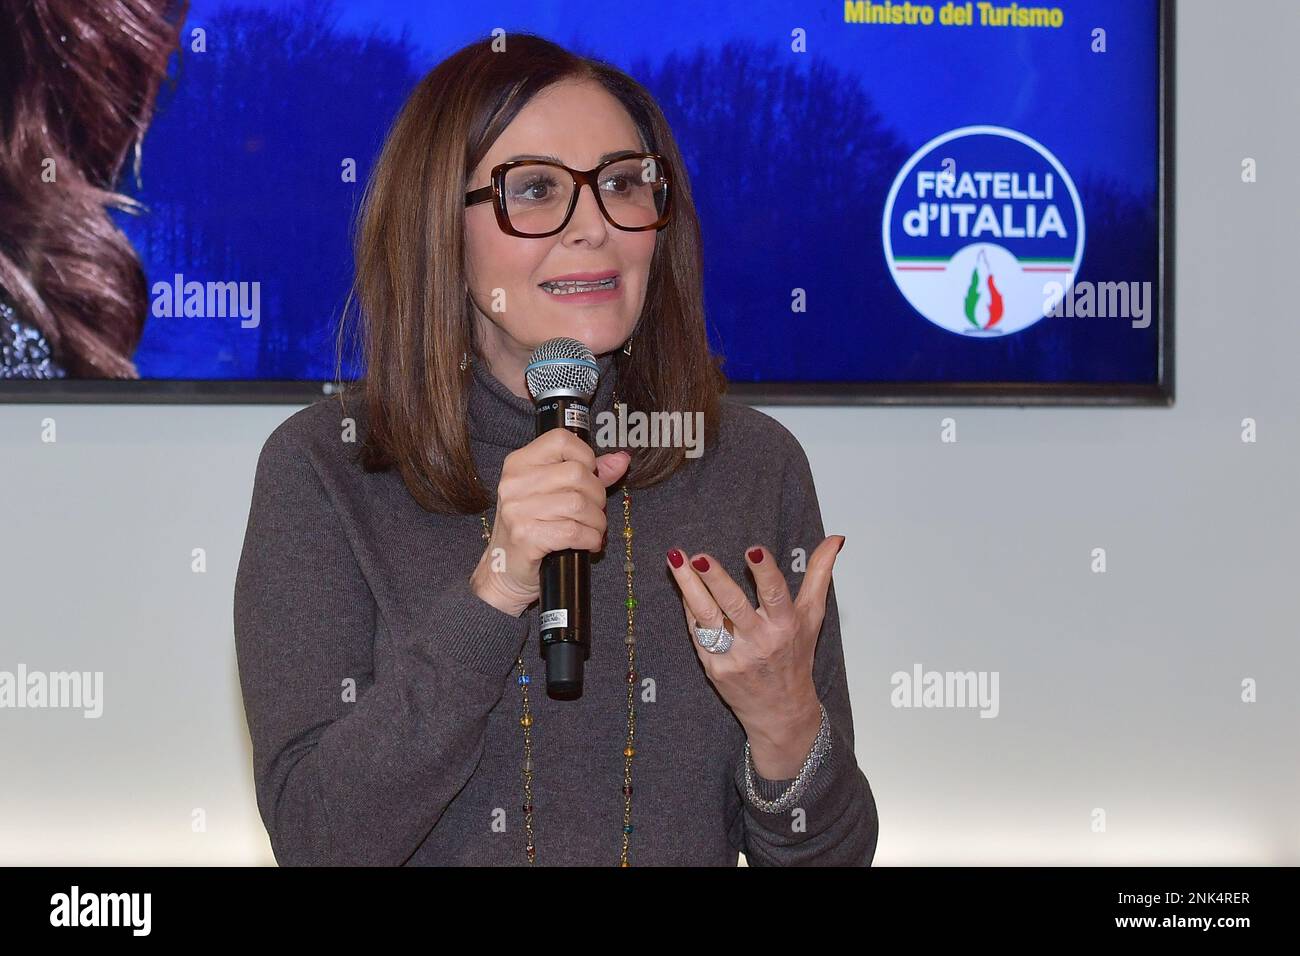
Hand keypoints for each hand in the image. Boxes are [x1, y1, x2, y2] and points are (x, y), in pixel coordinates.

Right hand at [471, 430, 629, 615]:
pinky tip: (588, 544)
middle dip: (597, 496)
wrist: (504, 571)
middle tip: (594, 511)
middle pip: (577, 474)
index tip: (590, 476)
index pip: (561, 439)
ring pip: (579, 504)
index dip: (586, 456)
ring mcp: (517, 510)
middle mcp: (514, 483)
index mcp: (519, 463)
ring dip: (596, 521)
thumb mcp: (554, 494)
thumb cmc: (532, 528)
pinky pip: (573, 531)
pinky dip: (590, 539)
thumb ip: (588, 473)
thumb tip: (621, 460)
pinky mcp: (525, 537)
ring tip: (593, 530)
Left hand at [666, 536, 844, 773]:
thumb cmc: (796, 657)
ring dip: (689, 587)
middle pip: (734, 605)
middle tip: (699, 556)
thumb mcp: (813, 616)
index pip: (775, 594)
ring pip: (707, 616)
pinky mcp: (714, 667)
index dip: (764, 572)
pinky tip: (682, 585)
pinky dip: (689, 607)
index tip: (753, 549)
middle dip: (715, 579)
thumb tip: (835, 539)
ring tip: (675, 560)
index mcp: (785, 626)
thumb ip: (819, 574)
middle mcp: (760, 641)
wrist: (780, 712)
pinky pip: (697, 632)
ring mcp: (734, 656)